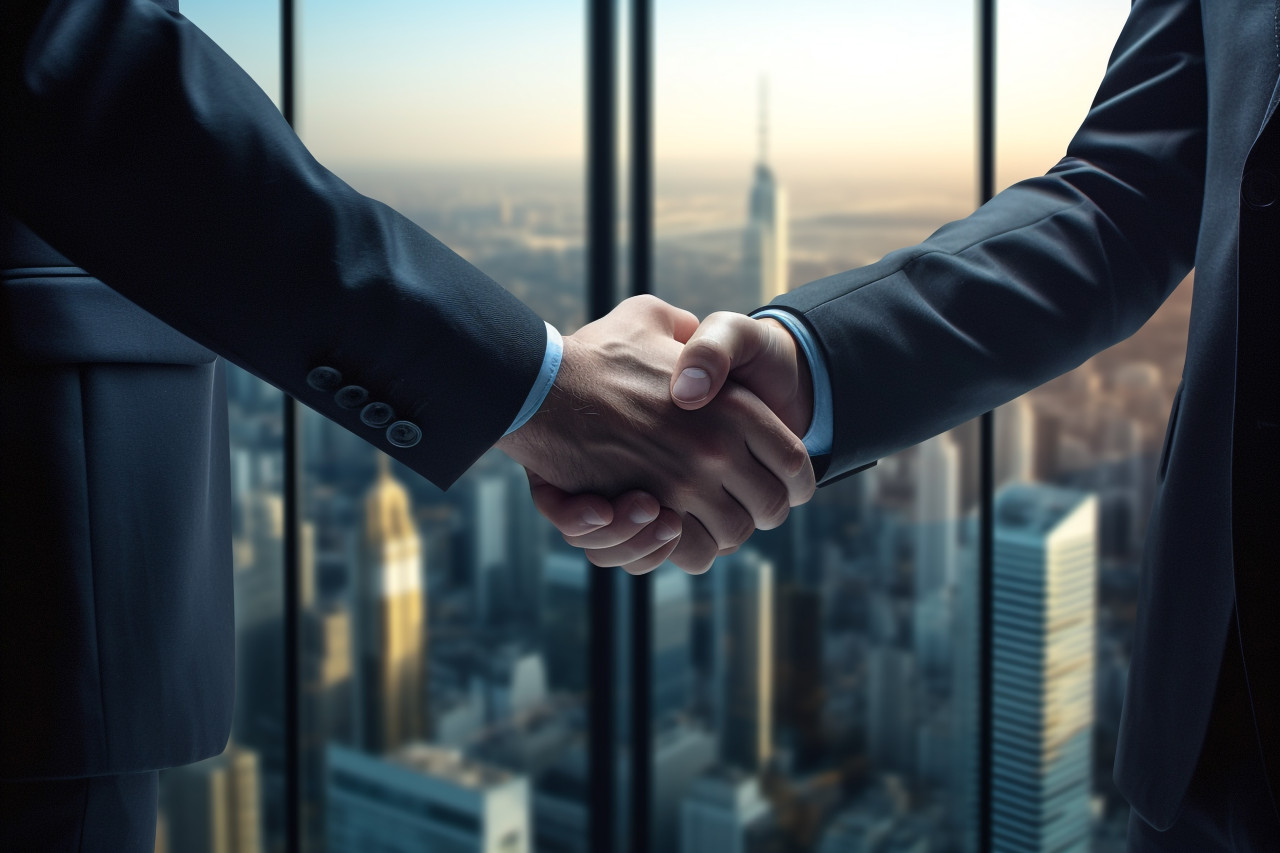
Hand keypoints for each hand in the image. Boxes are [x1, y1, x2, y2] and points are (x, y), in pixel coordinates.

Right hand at [499, 296, 814, 571]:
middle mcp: (718, 447)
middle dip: (757, 512)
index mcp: (734, 406)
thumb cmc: (595, 351)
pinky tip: (674, 528)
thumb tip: (700, 336)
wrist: (541, 385)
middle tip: (736, 504)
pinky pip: (693, 551)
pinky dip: (689, 548)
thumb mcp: (652, 317)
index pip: (795, 466)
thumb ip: (687, 331)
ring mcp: (684, 483)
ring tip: (701, 516)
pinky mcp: (650, 511)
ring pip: (733, 535)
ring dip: (721, 532)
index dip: (793, 484)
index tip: (780, 486)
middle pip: (770, 508)